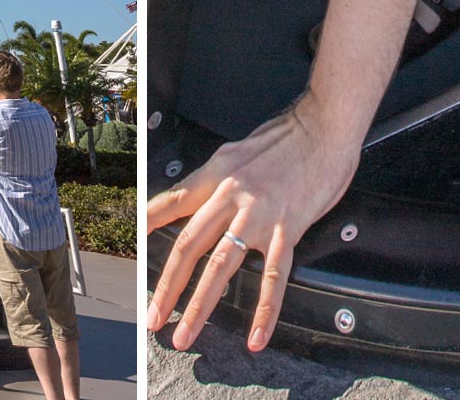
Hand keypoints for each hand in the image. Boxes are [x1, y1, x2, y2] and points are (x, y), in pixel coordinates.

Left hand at [145, 98, 360, 351]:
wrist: (325, 124)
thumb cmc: (290, 134)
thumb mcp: (240, 148)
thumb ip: (220, 174)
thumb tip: (204, 191)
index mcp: (217, 173)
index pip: (172, 202)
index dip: (148, 225)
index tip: (133, 249)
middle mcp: (231, 195)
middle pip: (189, 245)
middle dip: (167, 287)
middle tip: (154, 317)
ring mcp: (259, 215)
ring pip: (221, 266)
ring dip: (199, 306)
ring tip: (185, 334)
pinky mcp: (288, 228)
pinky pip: (273, 276)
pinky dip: (265, 311)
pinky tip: (257, 335)